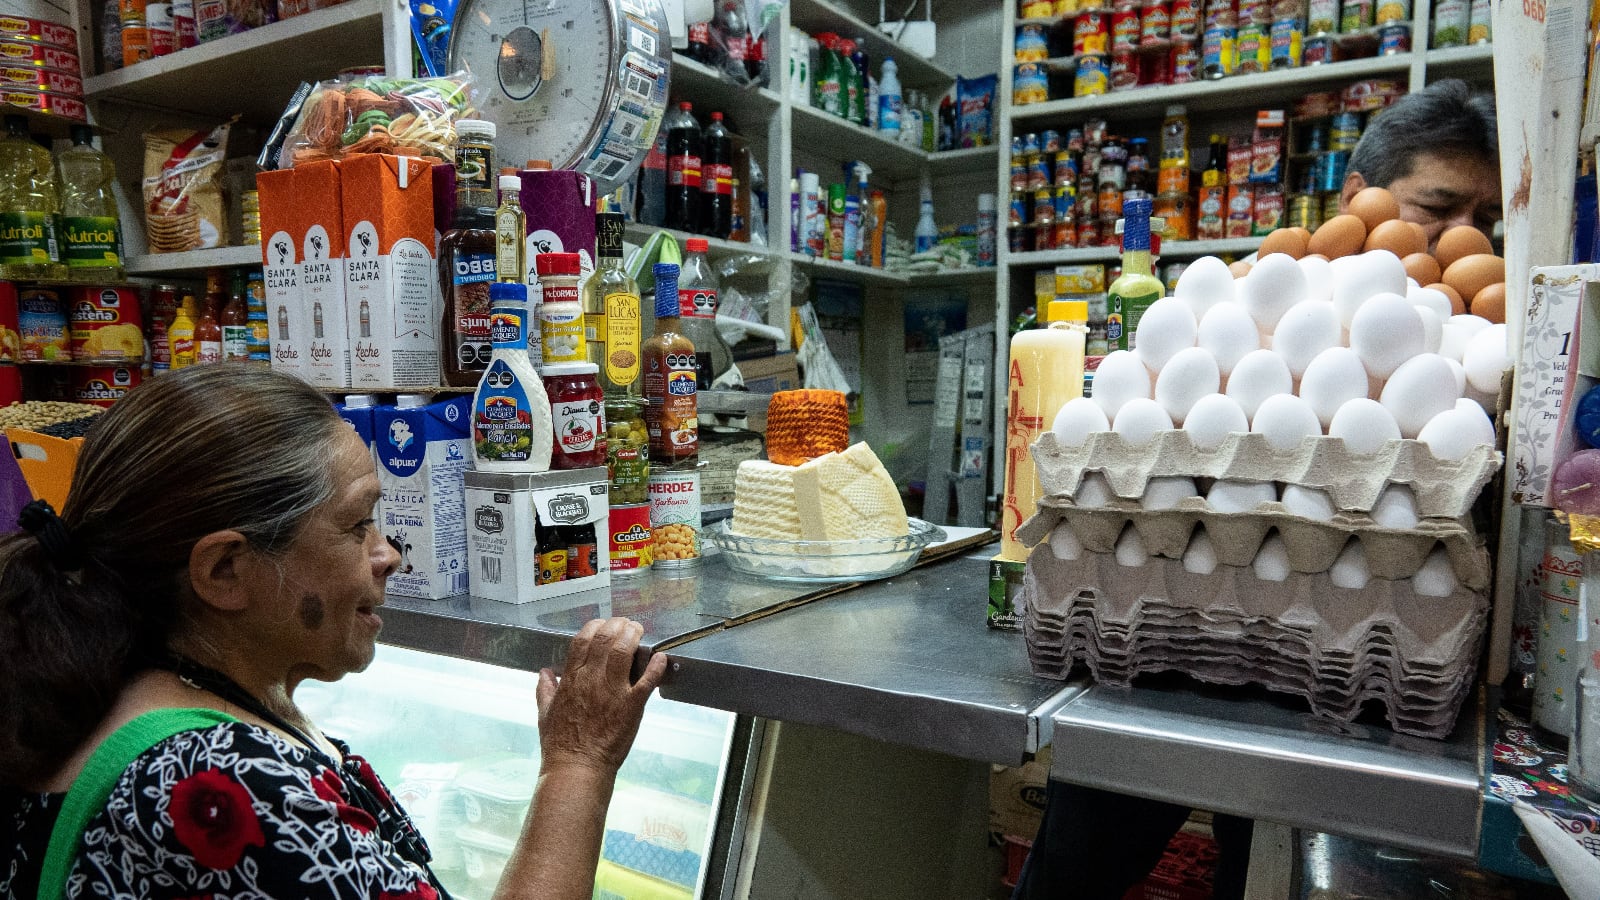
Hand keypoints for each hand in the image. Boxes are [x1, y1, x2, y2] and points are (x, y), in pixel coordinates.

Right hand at [536, 617, 667, 775]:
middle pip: (605, 638)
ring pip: (624, 651)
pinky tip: (661, 657)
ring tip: (639, 631)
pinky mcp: (631, 706)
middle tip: (627, 624)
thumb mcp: (545, 713)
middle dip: (618, 625)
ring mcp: (612, 692)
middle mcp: (591, 680)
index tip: (604, 625)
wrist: (577, 768)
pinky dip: (656, 666)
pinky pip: (647, 681)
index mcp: (571, 679)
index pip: (583, 640)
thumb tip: (544, 672)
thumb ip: (545, 690)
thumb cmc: (560, 744)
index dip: (595, 626)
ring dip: (634, 636)